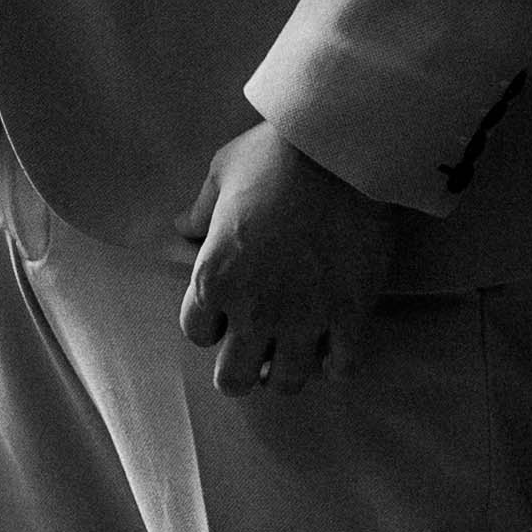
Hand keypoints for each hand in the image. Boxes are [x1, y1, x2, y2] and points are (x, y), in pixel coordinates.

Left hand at [175, 120, 399, 394]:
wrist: (340, 149)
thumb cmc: (273, 155)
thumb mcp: (222, 172)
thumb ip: (200, 210)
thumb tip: (181, 227)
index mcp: (216, 277)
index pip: (196, 332)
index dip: (208, 323)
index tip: (222, 310)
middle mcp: (255, 310)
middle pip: (234, 379)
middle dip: (239, 368)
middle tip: (254, 347)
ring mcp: (305, 319)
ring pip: (287, 382)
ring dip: (286, 368)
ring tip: (292, 345)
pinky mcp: (350, 317)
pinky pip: (340, 368)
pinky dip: (335, 362)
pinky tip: (332, 341)